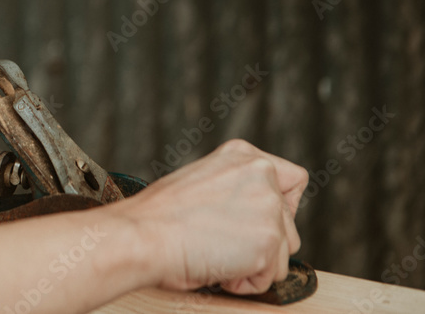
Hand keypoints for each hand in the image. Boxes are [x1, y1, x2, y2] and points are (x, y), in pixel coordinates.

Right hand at [121, 139, 306, 294]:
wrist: (143, 235)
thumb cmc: (158, 216)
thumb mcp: (200, 183)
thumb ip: (234, 190)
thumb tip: (249, 217)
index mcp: (242, 155)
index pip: (293, 180)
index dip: (280, 206)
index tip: (256, 220)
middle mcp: (261, 175)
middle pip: (289, 224)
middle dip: (263, 243)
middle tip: (224, 244)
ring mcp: (268, 207)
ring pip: (282, 253)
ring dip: (254, 263)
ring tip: (217, 255)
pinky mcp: (269, 241)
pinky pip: (269, 277)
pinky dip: (245, 282)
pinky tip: (218, 267)